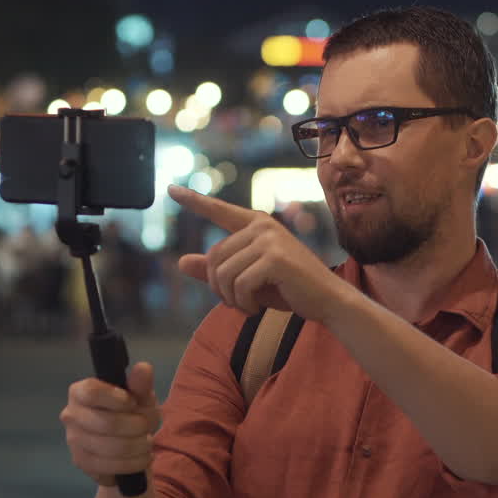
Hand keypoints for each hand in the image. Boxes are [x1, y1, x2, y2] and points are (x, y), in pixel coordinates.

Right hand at [60, 362, 159, 486]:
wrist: (129, 445)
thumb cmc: (132, 413)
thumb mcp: (141, 397)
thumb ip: (141, 384)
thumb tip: (143, 368)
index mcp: (80, 391)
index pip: (91, 392)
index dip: (116, 399)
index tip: (133, 403)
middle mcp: (71, 414)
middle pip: (105, 423)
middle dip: (135, 427)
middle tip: (146, 427)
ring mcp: (73, 440)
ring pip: (110, 447)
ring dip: (137, 446)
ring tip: (147, 443)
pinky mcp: (81, 462)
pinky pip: (109, 466)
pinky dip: (133, 463)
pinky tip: (141, 457)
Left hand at [168, 185, 353, 321]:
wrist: (328, 301)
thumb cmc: (288, 289)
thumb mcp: (248, 280)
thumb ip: (216, 271)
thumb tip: (180, 262)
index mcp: (256, 225)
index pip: (219, 211)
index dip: (194, 201)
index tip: (170, 189)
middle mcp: (262, 226)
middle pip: (214, 257)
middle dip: (219, 287)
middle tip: (238, 302)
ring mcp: (269, 240)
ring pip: (224, 273)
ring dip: (231, 299)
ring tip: (250, 305)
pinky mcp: (275, 258)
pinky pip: (239, 285)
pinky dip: (243, 304)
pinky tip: (256, 308)